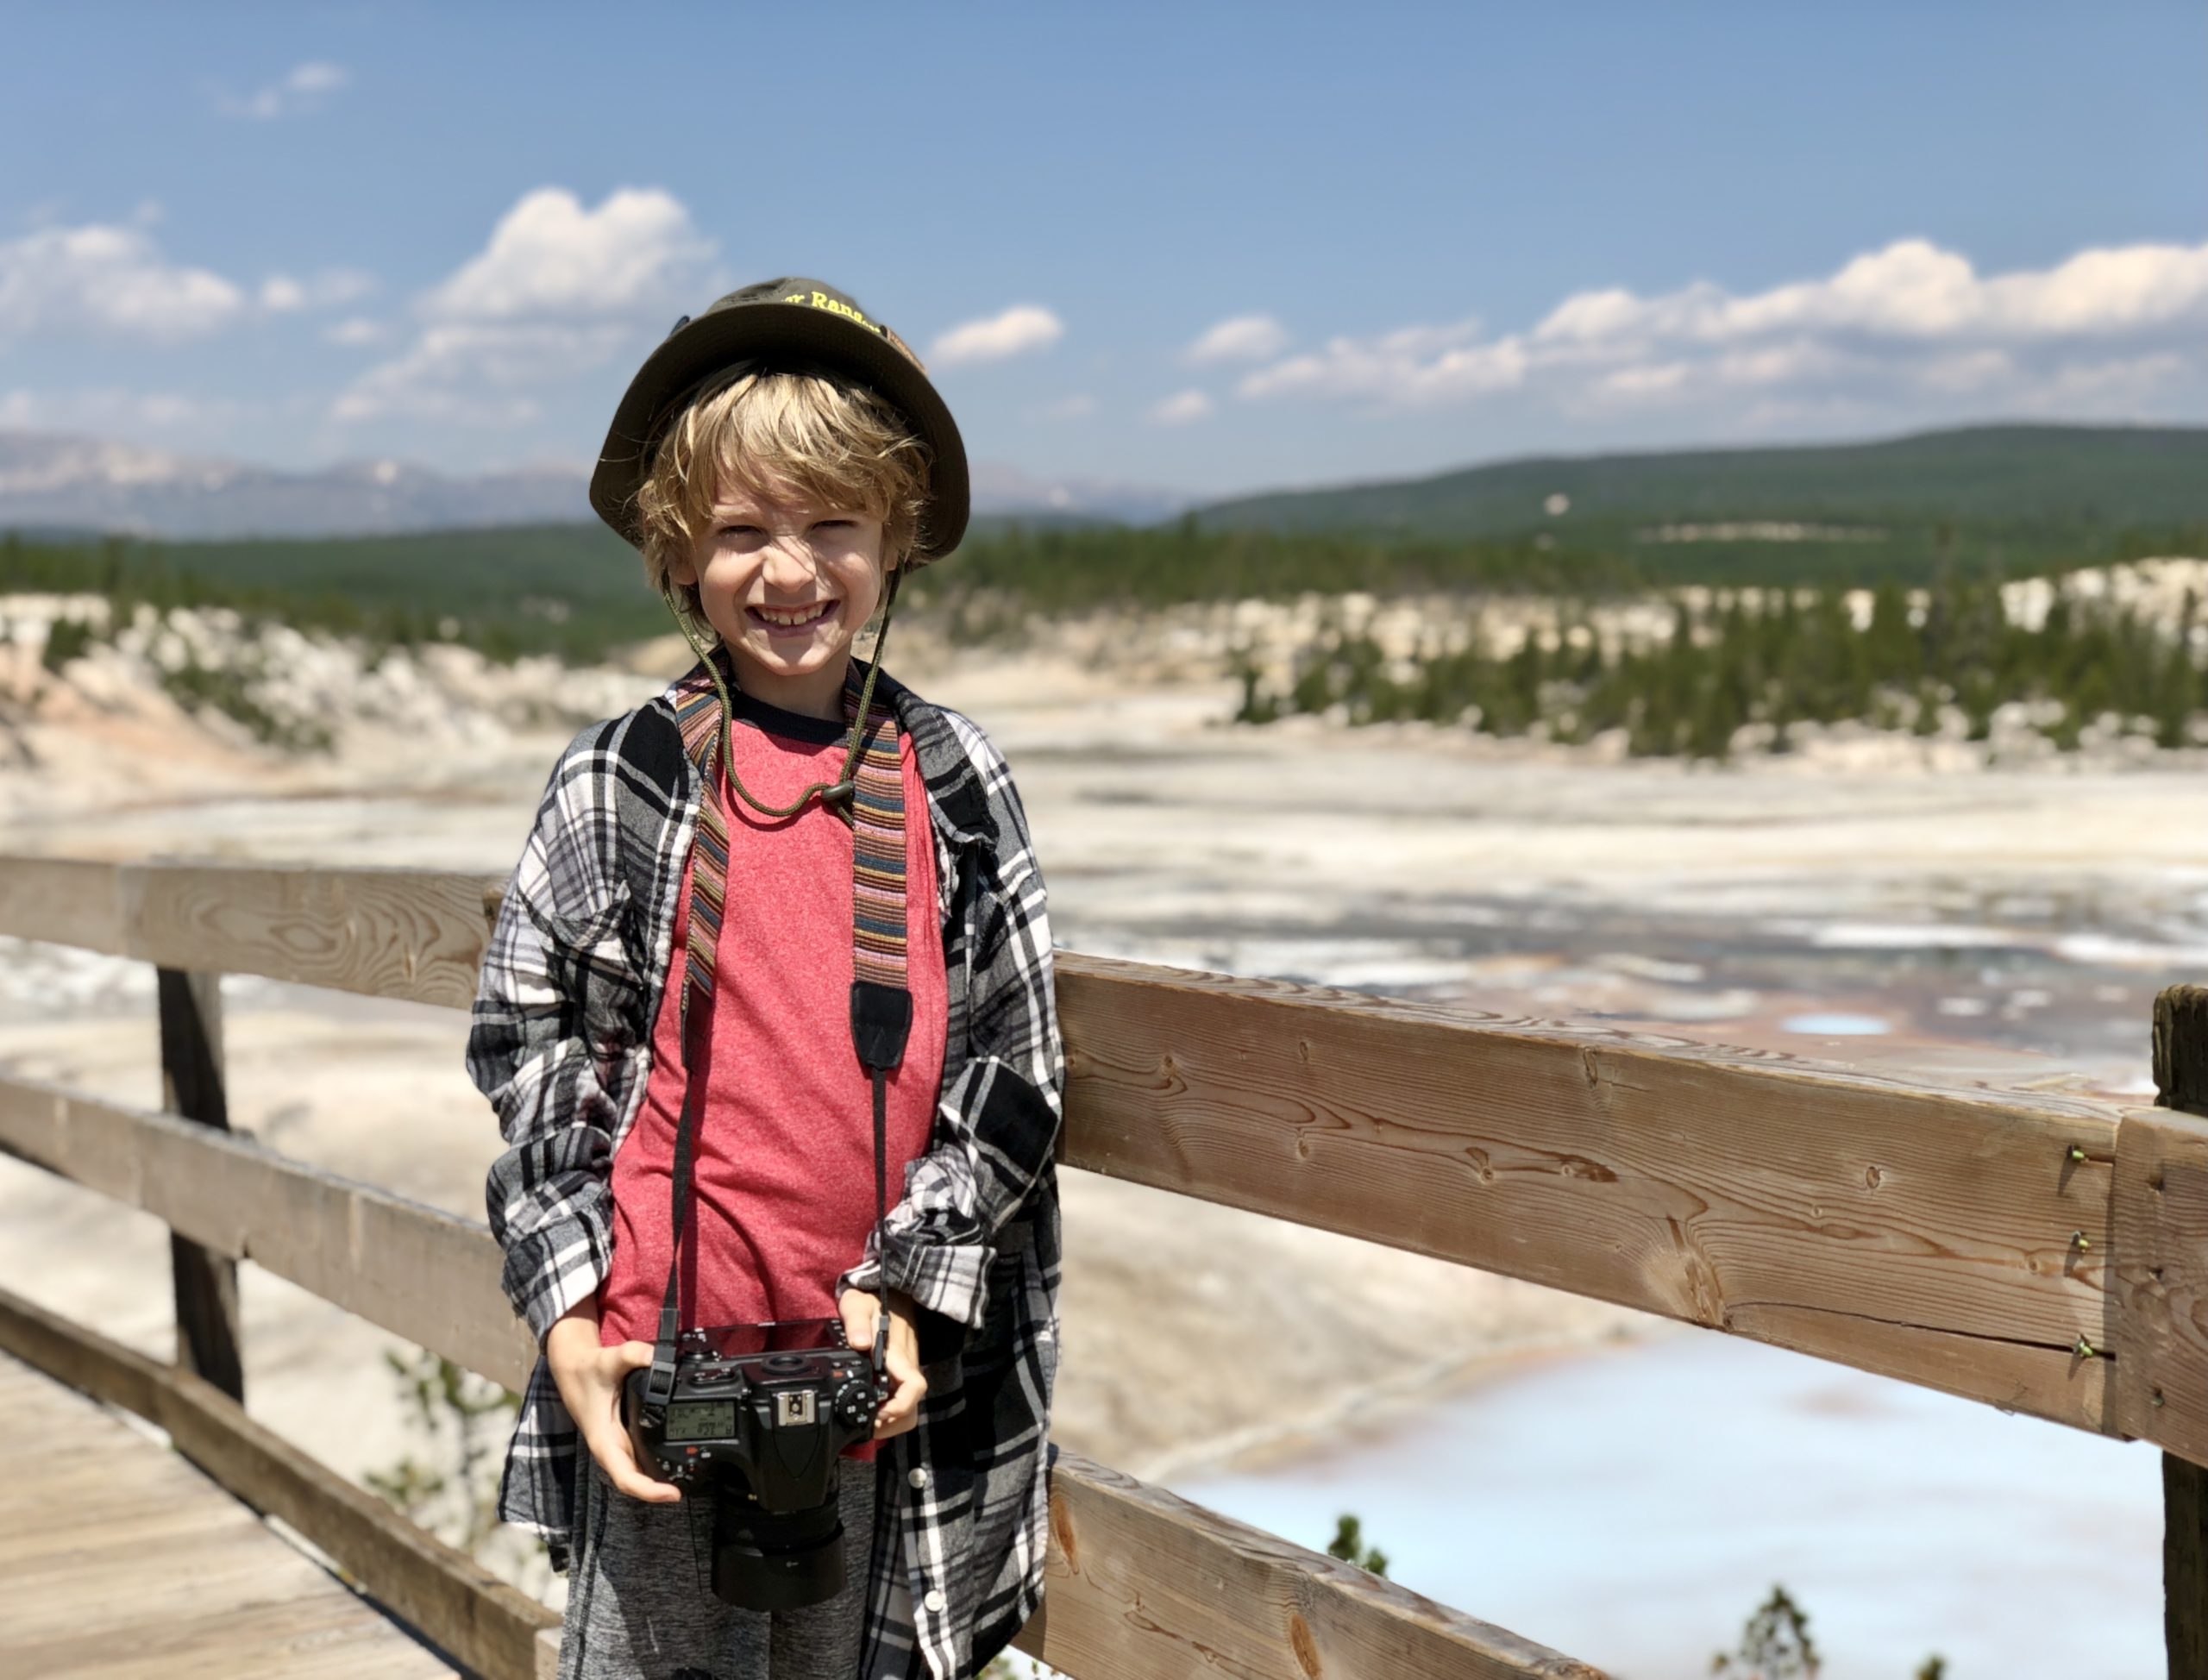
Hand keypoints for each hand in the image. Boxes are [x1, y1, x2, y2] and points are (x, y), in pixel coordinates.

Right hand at [544, 1299, 680, 1504]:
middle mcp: (610, 1448)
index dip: (647, 1491)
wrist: (573, 1368)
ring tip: (686, 1481)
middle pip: (634, 1481)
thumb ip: (634, 1355)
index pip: (625, 1478)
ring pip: (637, 1473)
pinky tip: (674, 1463)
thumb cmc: (587, 1370)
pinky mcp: (623, 1438)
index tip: (671, 1495)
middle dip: (657, 1492)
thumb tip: (658, 1358)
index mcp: (603, 1440)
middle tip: (687, 1490)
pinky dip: (654, 1466)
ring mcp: (617, 1445)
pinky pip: (639, 1459)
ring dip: (657, 1482)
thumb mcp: (609, 1359)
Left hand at [838, 1287, 927, 1439]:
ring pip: (909, 1406)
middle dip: (893, 1423)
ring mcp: (905, 1370)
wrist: (892, 1292)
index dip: (900, 1406)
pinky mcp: (901, 1373)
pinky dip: (889, 1410)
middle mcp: (906, 1366)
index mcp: (898, 1354)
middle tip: (867, 1425)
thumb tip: (859, 1343)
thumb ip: (856, 1323)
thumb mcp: (857, 1305)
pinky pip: (900, 1397)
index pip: (913, 1387)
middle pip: (912, 1406)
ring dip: (891, 1420)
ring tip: (867, 1421)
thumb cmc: (872, 1299)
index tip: (878, 1413)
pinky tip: (870, 1407)